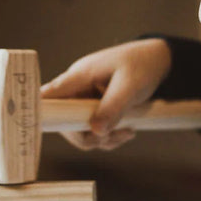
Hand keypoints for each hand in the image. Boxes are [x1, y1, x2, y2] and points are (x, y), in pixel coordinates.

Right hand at [40, 38, 171, 150]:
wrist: (158, 61)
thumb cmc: (142, 65)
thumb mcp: (130, 85)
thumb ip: (113, 106)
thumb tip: (96, 131)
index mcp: (79, 76)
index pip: (48, 97)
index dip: (42, 115)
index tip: (51, 131)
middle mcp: (77, 89)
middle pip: (64, 122)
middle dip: (86, 136)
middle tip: (110, 136)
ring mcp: (86, 100)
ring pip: (81, 131)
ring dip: (102, 139)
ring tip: (127, 132)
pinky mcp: (96, 109)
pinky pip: (94, 132)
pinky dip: (109, 137)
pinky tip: (127, 131)